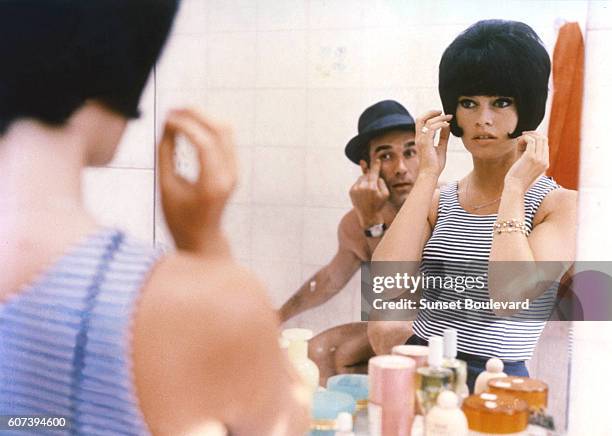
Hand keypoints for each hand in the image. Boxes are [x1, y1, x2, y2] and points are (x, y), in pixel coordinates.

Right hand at [158, 108, 236, 254]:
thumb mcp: (166, 187)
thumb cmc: (179, 217)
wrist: (202, 237)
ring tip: (178, 115)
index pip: (204, 143)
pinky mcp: (233, 168)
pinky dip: (207, 127)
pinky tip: (188, 125)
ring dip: (202, 118)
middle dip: (195, 115)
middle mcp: (229, 175)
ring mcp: (234, 171)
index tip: (165, 118)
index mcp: (212, 184)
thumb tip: (165, 126)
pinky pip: (224, 138)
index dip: (184, 125)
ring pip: (225, 130)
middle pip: (220, 130)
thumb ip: (165, 154)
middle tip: (171, 109)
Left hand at [349, 158, 388, 226]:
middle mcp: (362, 187)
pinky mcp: (351, 191)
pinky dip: (360, 185)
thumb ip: (382, 183)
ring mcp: (355, 189)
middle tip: (373, 183)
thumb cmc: (379, 205)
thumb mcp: (385, 194)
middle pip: (367, 175)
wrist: (368, 216)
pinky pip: (357, 183)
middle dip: (370, 176)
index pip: (374, 173)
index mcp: (372, 188)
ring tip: (368, 191)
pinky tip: (363, 193)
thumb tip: (377, 176)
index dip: (376, 166)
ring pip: (361, 178)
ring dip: (365, 180)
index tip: (377, 160)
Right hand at [415, 110, 451, 177]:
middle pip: (420, 118)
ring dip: (440, 118)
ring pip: (428, 122)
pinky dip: (440, 124)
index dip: (430, 116)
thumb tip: (447, 126)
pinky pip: (432, 128)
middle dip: (431, 112)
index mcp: (421, 139)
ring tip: (449, 118)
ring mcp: (421, 140)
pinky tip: (447, 125)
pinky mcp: (425, 143)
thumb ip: (443, 136)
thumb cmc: (435, 164)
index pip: (422, 122)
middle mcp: (419, 138)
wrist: (430, 174)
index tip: (441, 115)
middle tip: (442, 111)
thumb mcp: (442, 147)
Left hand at [504, 131, 548, 192]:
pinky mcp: (531, 157)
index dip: (535, 139)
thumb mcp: (526, 166)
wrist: (514, 188)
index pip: (545, 145)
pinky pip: (531, 140)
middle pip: (544, 139)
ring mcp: (539, 159)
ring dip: (528, 136)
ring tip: (518, 141)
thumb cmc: (517, 179)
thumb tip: (523, 141)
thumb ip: (527, 154)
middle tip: (522, 136)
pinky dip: (524, 138)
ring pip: (538, 138)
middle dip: (533, 135)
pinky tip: (517, 142)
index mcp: (545, 163)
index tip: (525, 140)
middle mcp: (544, 160)